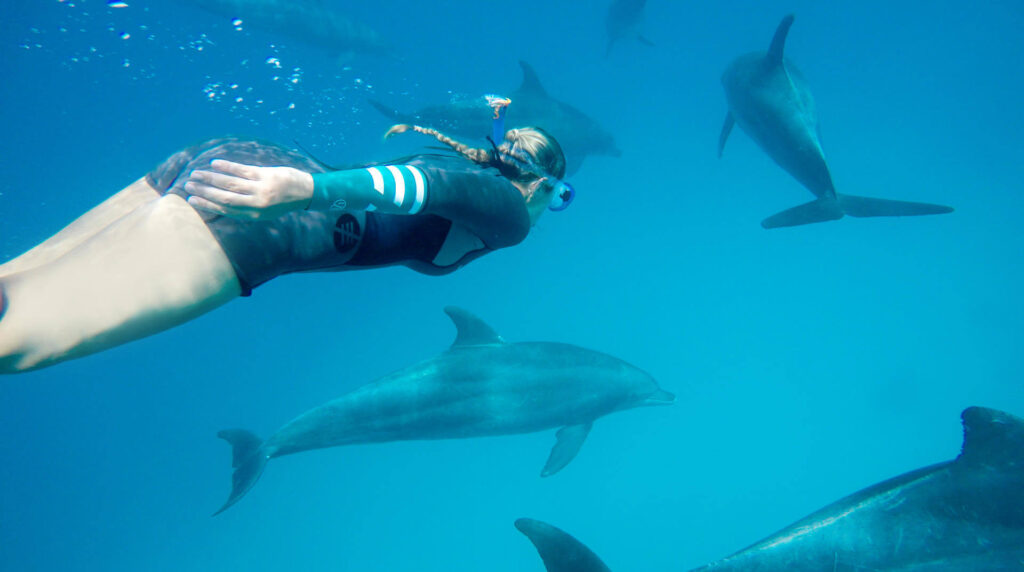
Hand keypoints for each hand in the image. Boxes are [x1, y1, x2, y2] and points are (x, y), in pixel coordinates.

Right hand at [184, 160, 313, 220]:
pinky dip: (227, 166)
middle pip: (224, 198)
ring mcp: (261, 189)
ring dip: (211, 178)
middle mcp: (257, 204)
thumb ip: (245, 208)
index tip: (191, 200)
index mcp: (254, 215)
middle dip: (204, 192)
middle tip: (188, 186)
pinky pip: (242, 170)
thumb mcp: (264, 212)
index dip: (207, 205)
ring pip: (230, 183)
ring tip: (196, 174)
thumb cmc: (282, 202)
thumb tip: (220, 204)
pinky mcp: (265, 175)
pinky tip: (214, 164)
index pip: (226, 210)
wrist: (306, 192)